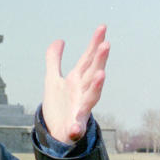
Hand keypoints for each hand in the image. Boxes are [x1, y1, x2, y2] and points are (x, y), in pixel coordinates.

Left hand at [41, 25, 109, 142]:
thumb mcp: (52, 80)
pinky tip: (74, 128)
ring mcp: (81, 109)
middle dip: (99, 60)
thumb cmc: (60, 105)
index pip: (88, 59)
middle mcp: (83, 92)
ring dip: (97, 86)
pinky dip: (76, 127)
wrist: (57, 132)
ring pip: (92, 97)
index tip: (102, 27)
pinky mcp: (75, 127)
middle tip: (106, 45)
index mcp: (77, 80)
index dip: (94, 43)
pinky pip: (77, 127)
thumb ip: (54, 60)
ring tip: (101, 75)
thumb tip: (59, 40)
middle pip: (93, 73)